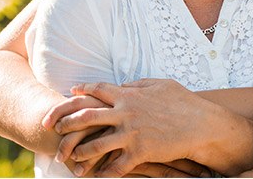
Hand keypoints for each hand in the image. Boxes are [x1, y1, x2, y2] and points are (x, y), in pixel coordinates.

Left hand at [54, 79, 224, 175]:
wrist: (199, 124)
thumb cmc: (182, 101)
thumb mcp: (160, 84)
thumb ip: (139, 84)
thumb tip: (125, 84)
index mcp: (130, 94)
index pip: (100, 89)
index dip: (83, 89)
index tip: (71, 90)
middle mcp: (126, 113)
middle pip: (87, 116)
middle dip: (67, 121)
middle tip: (53, 125)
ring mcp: (131, 134)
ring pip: (95, 144)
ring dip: (78, 151)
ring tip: (66, 156)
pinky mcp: (139, 153)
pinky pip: (114, 167)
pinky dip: (101, 173)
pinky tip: (92, 177)